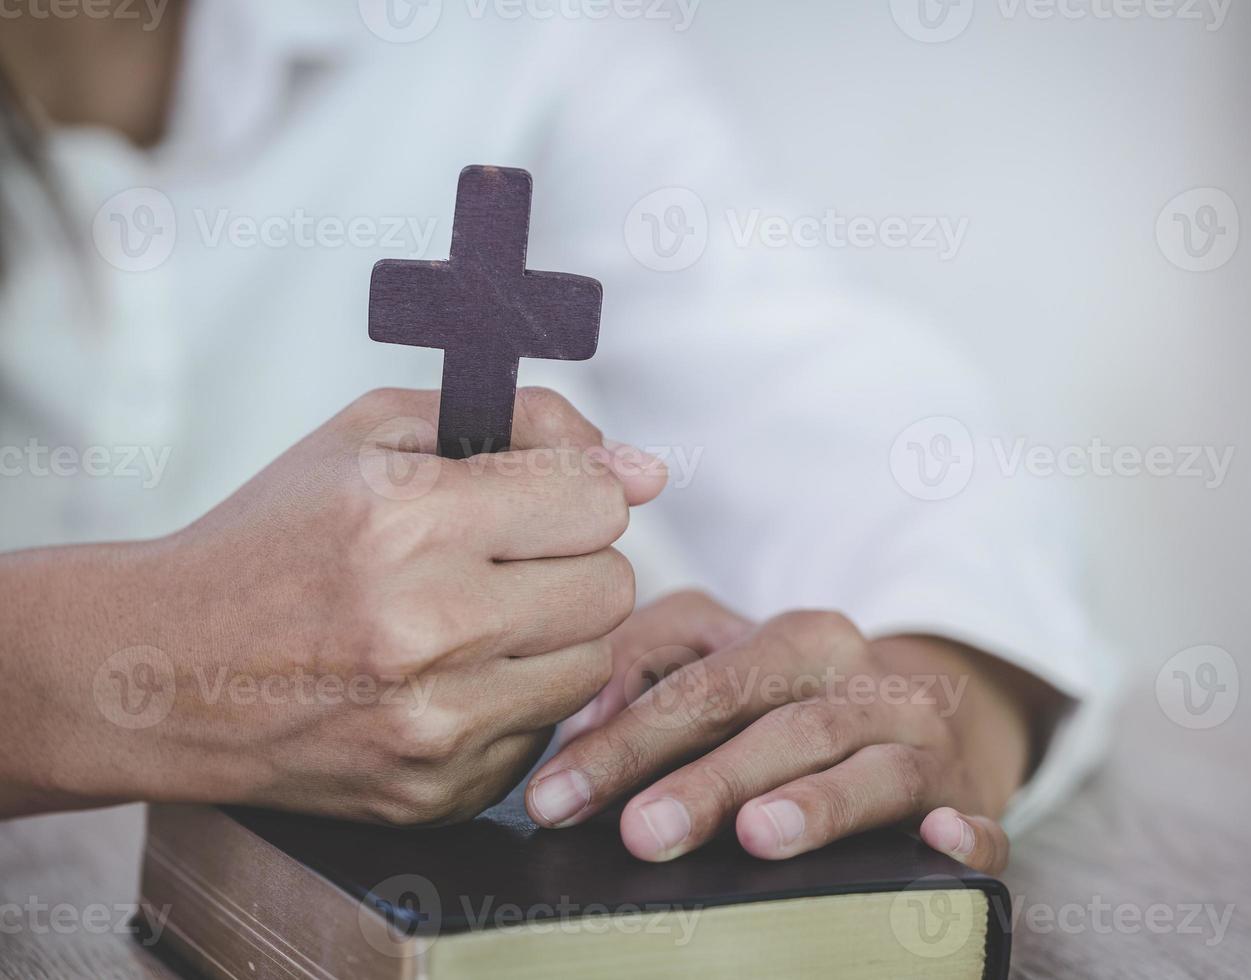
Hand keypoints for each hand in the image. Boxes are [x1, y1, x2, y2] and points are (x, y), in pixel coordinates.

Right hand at [0, 387, 664, 822]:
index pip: (597, 501)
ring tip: (474, 619)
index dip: (576, 491)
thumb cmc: (274, 537)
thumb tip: (644, 468)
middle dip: (572, 562)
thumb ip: (521, 424)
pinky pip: (545, 733)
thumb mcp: (373, 435)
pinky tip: (445, 680)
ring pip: (593, 664)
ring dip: (552, 635)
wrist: (160, 670)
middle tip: (505, 560)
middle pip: (612, 586)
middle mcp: (428, 629)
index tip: (542, 500)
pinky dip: (513, 701)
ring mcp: (434, 725)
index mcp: (411, 521)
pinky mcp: (436, 792)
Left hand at [527, 591, 1054, 872]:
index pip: (703, 681)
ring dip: (815, 801)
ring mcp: (921, 739)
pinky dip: (963, 831)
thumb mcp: (722, 662)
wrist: (933, 717)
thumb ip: (644, 668)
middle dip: (706, 778)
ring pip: (869, 764)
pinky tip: (939, 842)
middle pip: (781, 721)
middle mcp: (864, 680)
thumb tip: (582, 725)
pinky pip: (977, 817)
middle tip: (640, 831)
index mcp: (797, 640)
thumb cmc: (795, 699)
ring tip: (757, 834)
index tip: (556, 797)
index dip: (624, 738)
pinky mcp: (968, 799)